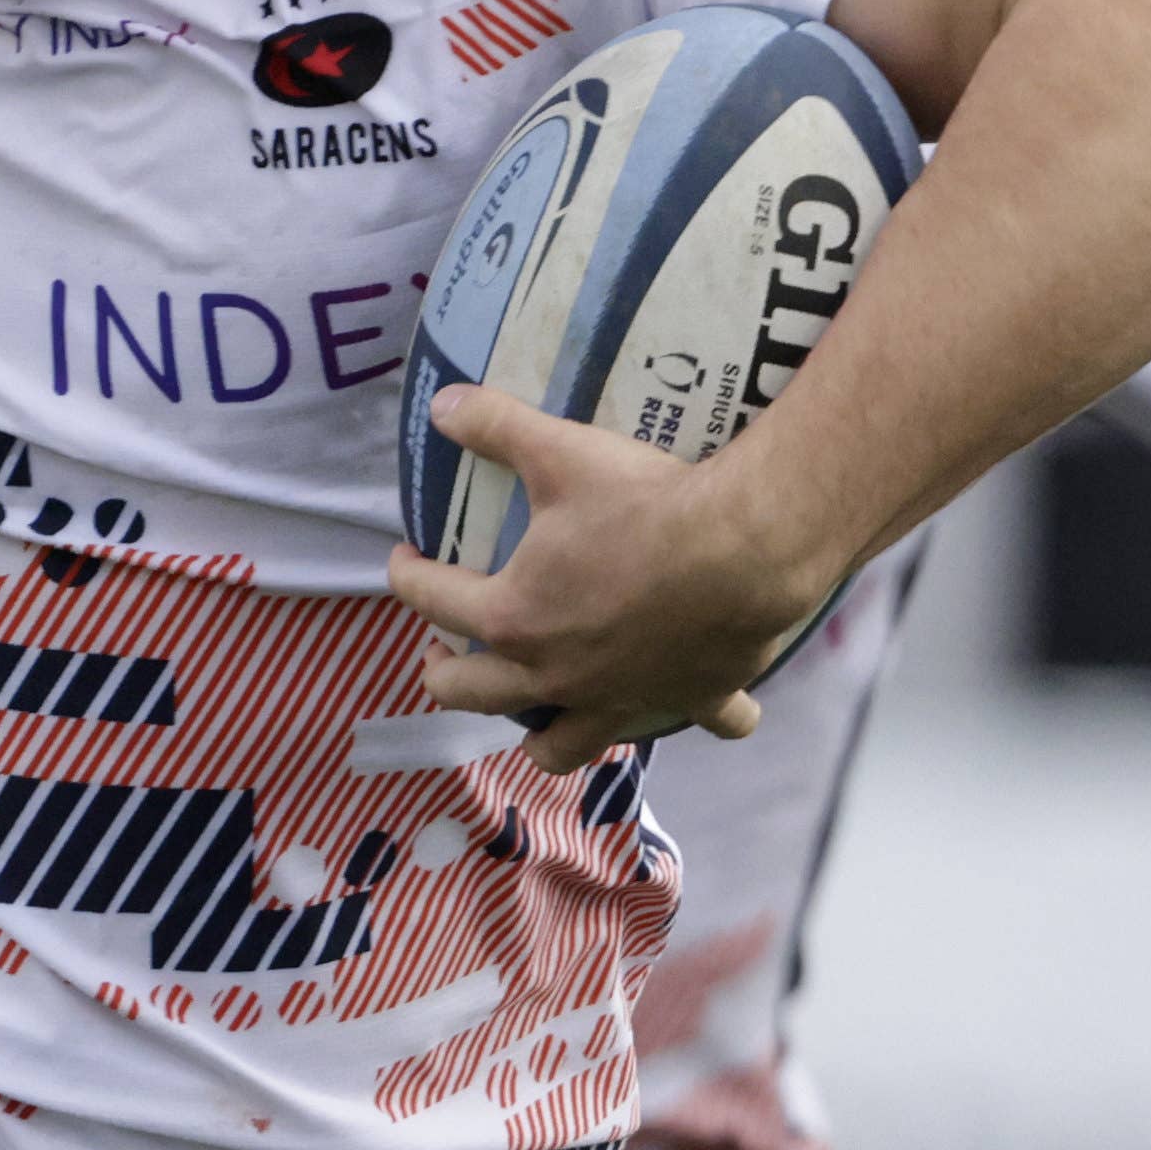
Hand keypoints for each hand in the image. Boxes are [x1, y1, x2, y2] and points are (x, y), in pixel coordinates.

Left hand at [387, 390, 823, 769]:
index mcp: (513, 618)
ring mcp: (621, 701)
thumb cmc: (644, 503)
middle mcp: (556, 677)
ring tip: (538, 716)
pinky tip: (701, 704)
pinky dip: (704, 717)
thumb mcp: (561, 452)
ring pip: (565, 746)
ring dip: (544, 738)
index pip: (432, 600)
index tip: (406, 558)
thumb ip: (497, 427)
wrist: (744, 547)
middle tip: (443, 655)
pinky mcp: (693, 702)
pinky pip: (706, 725)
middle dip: (447, 677)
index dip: (408, 574)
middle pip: (476, 696)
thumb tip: (442, 403)